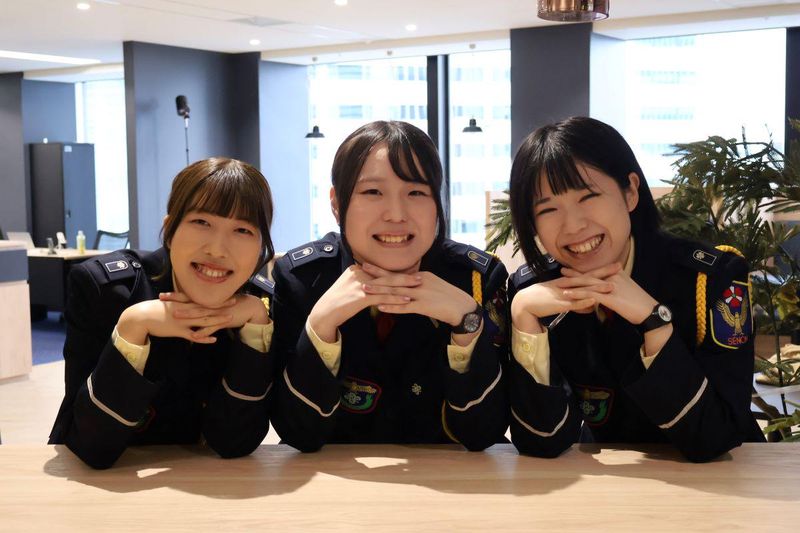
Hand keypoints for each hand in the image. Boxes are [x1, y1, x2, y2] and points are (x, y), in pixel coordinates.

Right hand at [116, 295, 234, 344]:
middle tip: (235, 302)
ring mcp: (183, 320)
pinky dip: (203, 338)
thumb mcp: (170, 303)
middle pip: (207, 307)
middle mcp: (186, 310)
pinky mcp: (178, 330)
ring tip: (229, 319)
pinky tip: (213, 340)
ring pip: (203, 321)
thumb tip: (188, 304)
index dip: (216, 298)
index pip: (203, 299)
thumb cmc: (155, 310)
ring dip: (217, 320)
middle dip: (221, 305)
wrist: (141, 316)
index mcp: (184, 302)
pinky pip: (193, 335)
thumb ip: (181, 304)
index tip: (227, 294)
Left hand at [161, 291, 270, 331]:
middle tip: (162, 301)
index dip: (175, 296)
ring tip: (175, 316)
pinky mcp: (223, 321)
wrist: (250, 308)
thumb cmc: (232, 305)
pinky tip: (194, 335)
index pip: (188, 296)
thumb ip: (205, 305)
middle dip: (176, 302)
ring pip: (200, 314)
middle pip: (190, 303)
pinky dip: (203, 332)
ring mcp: (216, 313)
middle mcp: (210, 304)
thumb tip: (192, 305)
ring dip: (188, 315)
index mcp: (207, 299)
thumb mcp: (217, 303)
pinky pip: (211, 327)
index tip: (162, 295)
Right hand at [307, 264, 416, 342]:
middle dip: (404, 276)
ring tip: (417, 287)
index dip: (397, 272)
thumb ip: (364, 283)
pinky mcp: (360, 297)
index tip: (411, 272)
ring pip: (386, 285)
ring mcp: (360, 285)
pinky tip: (406, 300)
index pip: (381, 271)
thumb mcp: (350, 287)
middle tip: (420, 277)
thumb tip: (378, 284)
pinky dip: (395, 298)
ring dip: (404, 286)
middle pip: (386, 275)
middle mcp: (359, 274)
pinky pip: (382, 297)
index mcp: (357, 270)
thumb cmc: (338, 302)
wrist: (325, 312)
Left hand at [362, 263, 479, 345]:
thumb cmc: (448, 298)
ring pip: (396, 292)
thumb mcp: (432, 285)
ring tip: (364, 290)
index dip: (382, 270)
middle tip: (359, 271)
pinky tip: (380, 307)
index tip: (367, 266)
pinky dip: (392, 307)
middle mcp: (419, 282)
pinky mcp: (424, 306)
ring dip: (379, 291)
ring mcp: (422, 294)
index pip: (398, 273)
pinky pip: (405, 307)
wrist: (464, 308)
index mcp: (421, 276)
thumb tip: (404, 285)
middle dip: (375, 276)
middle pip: (394, 279)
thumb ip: (418, 284)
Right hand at [510, 266, 617, 333]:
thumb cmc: (541, 299)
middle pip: (588, 277)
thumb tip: (587, 303)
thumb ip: (573, 299)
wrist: (525, 302)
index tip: (615, 266)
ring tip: (612, 287)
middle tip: (619, 268)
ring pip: (583, 290)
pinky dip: (584, 301)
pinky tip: (594, 300)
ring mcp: (563, 294)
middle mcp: (567, 285)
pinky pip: (574, 303)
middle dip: (604, 273)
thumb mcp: (558, 296)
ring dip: (598, 288)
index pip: (587, 274)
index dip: (601, 270)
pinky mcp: (560, 304)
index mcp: (567, 282)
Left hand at [561, 265, 656, 324]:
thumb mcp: (627, 291)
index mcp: (617, 274)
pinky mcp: (610, 298)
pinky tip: (568, 295)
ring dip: (572, 283)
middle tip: (561, 271)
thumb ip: (615, 288)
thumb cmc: (640, 304)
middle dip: (575, 274)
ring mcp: (611, 287)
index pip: (597, 271)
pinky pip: (590, 294)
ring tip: (560, 283)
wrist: (650, 312)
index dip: (584, 271)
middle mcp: (613, 278)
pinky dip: (578, 294)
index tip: (573, 269)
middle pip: (590, 274)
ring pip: (588, 283)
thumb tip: (607, 290)